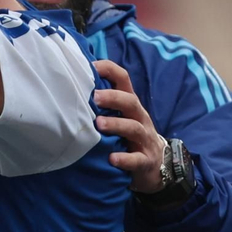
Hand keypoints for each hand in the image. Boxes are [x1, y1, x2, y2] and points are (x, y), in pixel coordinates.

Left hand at [94, 60, 165, 193]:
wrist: (156, 165)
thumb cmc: (130, 136)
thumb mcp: (121, 116)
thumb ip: (103, 104)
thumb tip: (74, 85)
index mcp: (130, 104)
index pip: (123, 79)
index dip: (109, 70)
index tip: (90, 66)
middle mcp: (139, 117)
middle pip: (130, 102)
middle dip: (113, 97)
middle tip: (94, 97)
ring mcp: (144, 139)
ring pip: (133, 128)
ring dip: (116, 125)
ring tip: (99, 125)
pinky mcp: (145, 160)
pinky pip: (136, 159)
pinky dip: (124, 159)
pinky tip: (112, 158)